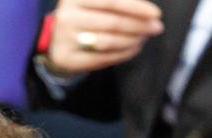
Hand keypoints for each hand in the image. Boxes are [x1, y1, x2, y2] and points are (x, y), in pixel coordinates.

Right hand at [44, 0, 163, 76]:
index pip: (112, 1)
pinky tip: (134, 48)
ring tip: (144, 37)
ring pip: (108, 41)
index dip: (136, 7)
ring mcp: (64, 38)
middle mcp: (67, 15)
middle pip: (112, 22)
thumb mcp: (95, 3)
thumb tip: (146, 10)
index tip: (156, 14)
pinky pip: (102, 59)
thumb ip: (116, 2)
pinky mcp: (67, 58)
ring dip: (132, 40)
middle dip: (139, 26)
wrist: (56, 40)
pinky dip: (122, 54)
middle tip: (156, 28)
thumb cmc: (84, 16)